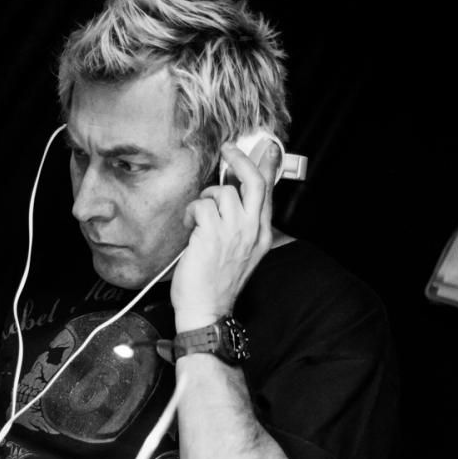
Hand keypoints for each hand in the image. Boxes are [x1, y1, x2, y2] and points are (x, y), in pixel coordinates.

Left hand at [171, 138, 281, 330]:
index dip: (267, 166)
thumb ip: (240, 225)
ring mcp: (234, 231)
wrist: (206, 311)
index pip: (269, 193)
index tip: (265, 147)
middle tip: (228, 150)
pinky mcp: (212, 234)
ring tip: (197, 217)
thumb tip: (231, 195)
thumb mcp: (238, 253)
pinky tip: (189, 227)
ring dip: (204, 197)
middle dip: (241, 159)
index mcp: (261, 235)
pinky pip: (201, 205)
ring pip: (223, 192)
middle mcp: (252, 231)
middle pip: (254, 181)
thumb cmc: (215, 284)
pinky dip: (191, 212)